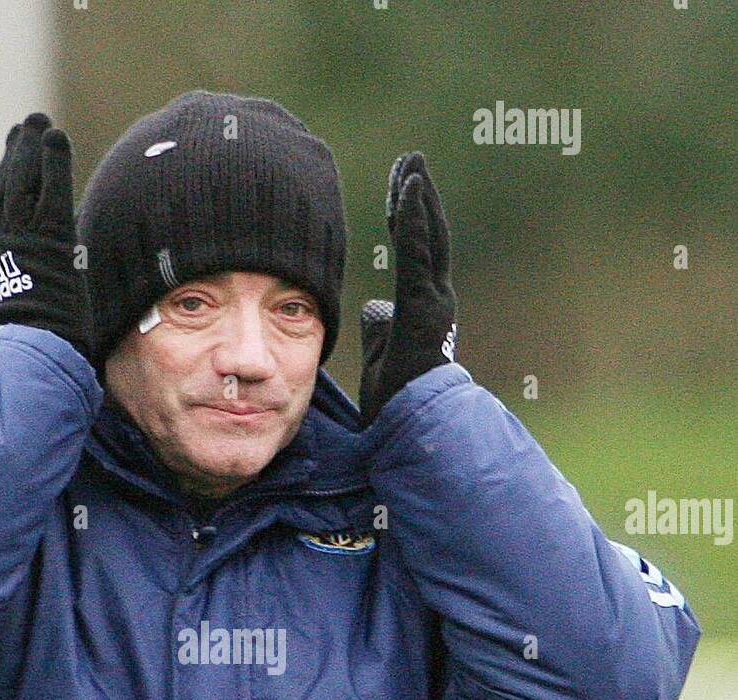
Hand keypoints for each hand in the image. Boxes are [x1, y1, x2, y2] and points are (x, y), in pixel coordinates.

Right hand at [0, 112, 91, 357]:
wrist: (30, 353)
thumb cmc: (32, 355)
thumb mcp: (26, 332)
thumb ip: (35, 316)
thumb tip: (54, 332)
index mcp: (0, 271)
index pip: (2, 219)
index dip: (5, 188)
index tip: (10, 164)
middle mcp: (6, 251)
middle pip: (7, 193)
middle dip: (14, 159)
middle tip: (21, 129)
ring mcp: (24, 242)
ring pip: (22, 186)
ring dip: (30, 151)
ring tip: (38, 123)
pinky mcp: (47, 239)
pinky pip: (48, 192)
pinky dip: (50, 163)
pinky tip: (54, 139)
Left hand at [359, 153, 457, 426]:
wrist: (409, 434)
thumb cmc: (396, 405)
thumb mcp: (378, 357)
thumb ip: (378, 328)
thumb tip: (372, 307)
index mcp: (422, 309)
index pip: (415, 254)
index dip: (407, 218)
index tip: (398, 186)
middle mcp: (434, 302)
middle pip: (428, 238)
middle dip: (417, 197)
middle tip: (409, 159)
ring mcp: (433, 305)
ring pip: (428, 241)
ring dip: (418, 199)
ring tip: (410, 163)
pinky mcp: (424, 311)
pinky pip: (418, 258)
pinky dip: (414, 223)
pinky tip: (409, 191)